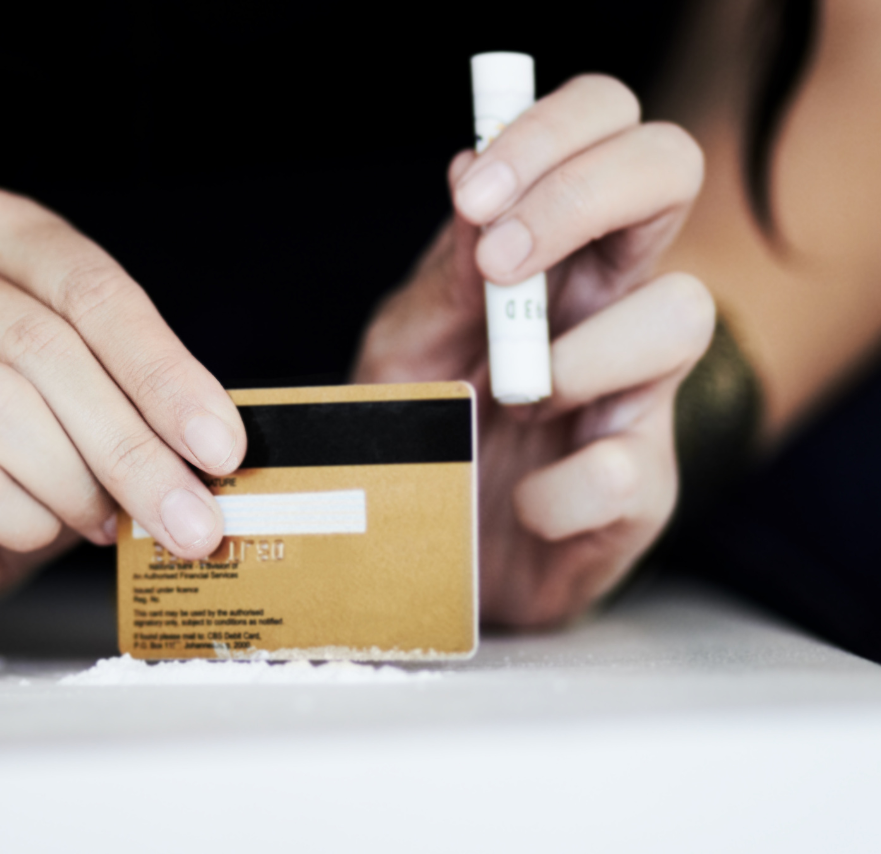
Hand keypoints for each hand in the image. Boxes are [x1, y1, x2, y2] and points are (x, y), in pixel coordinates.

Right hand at [0, 190, 245, 639]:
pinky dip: (25, 516)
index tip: (223, 445)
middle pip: (47, 347)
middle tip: (192, 517)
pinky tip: (36, 528)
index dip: (166, 371)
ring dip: (77, 480)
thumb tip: (215, 450)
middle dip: (135, 444)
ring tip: (106, 521)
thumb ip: (132, 400)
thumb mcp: (75, 401)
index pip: (93, 289)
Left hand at [354, 75, 712, 626]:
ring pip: (685, 313)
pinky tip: (517, 501)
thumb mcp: (406, 348)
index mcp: (557, 256)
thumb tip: (468, 169)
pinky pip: (622, 471)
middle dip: (582, 196)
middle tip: (503, 265)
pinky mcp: (641, 492)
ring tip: (509, 404)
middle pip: (668, 169)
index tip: (476, 194)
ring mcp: (637, 395)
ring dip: (577, 356)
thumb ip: (444, 276)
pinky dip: (551, 491)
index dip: (553, 134)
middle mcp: (612, 306)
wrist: (426, 557)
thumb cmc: (423, 438)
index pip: (603, 126)